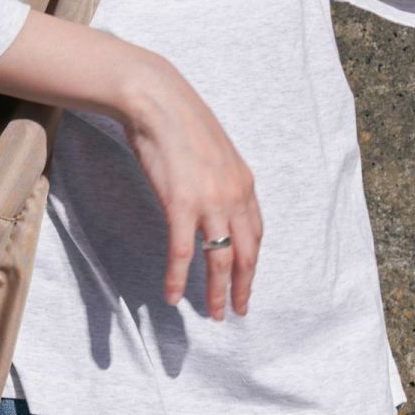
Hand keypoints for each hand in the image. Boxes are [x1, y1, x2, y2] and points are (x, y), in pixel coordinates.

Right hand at [118, 56, 262, 321]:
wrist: (158, 101)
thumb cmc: (179, 121)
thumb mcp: (213, 151)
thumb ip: (219, 178)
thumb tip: (213, 194)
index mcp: (244, 183)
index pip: (255, 234)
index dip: (252, 263)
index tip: (246, 282)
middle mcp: (234, 196)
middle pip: (246, 254)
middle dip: (243, 286)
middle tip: (238, 311)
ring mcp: (209, 201)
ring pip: (219, 259)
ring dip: (216, 291)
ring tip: (213, 314)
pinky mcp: (180, 203)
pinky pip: (182, 252)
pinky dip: (178, 277)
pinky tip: (171, 295)